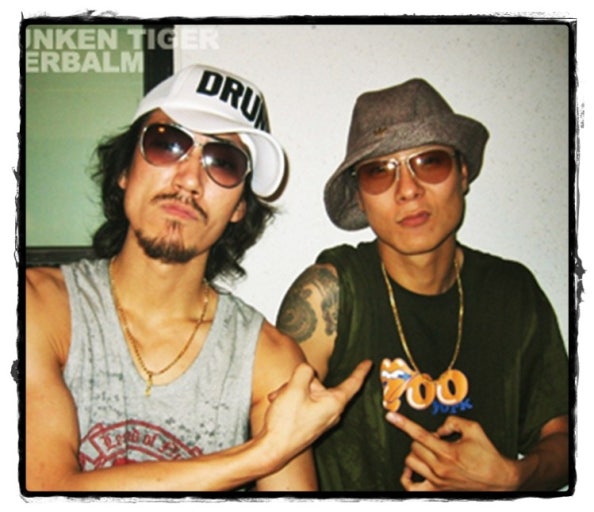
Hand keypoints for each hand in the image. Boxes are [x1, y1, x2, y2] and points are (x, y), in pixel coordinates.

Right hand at [262, 360, 371, 467]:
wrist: (272, 450)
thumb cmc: (286, 422)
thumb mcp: (294, 389)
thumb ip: (304, 371)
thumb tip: (307, 370)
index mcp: (334, 403)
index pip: (353, 383)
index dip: (361, 371)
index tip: (369, 362)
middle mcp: (331, 411)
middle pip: (319, 384)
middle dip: (301, 381)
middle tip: (286, 388)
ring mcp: (320, 418)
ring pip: (308, 392)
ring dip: (291, 390)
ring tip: (279, 399)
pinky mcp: (310, 422)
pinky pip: (303, 402)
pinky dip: (290, 399)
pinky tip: (278, 404)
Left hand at [386, 412, 517, 490]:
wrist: (500, 480)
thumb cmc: (488, 454)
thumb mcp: (474, 429)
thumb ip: (453, 421)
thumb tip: (439, 428)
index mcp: (448, 452)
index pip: (419, 434)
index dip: (403, 423)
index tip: (390, 416)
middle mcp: (439, 468)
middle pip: (414, 447)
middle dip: (421, 439)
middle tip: (435, 440)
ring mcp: (437, 482)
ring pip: (410, 462)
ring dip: (416, 453)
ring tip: (427, 451)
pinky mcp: (437, 492)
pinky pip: (411, 488)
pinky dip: (406, 477)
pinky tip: (411, 469)